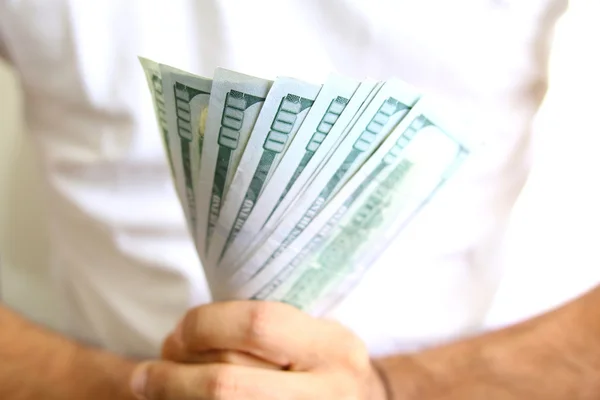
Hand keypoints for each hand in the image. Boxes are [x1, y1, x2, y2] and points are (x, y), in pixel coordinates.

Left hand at [129, 301, 386, 399]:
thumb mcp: (315, 334)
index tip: (179, 330)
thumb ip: (266, 327)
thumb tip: (183, 332)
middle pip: (226, 383)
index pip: (257, 326)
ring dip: (172, 397)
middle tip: (149, 370)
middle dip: (173, 374)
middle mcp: (325, 395)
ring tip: (155, 388)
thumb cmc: (324, 365)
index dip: (203, 325)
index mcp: (333, 350)